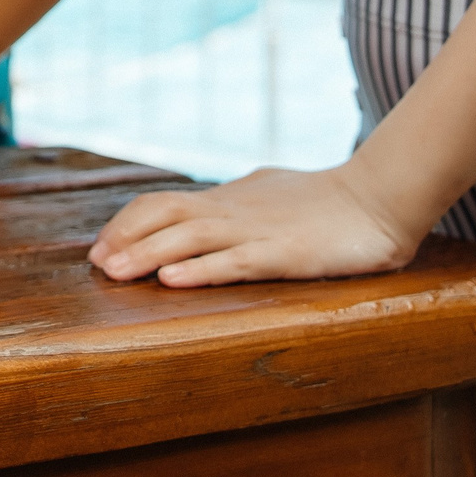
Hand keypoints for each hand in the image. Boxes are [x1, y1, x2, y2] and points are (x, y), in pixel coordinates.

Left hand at [87, 163, 420, 288]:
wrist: (380, 196)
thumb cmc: (328, 199)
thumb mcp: (270, 195)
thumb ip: (239, 203)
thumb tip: (211, 206)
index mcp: (228, 198)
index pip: (164, 203)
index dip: (128, 224)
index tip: (101, 247)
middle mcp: (233, 210)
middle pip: (165, 215)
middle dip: (125, 238)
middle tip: (95, 264)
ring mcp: (256, 231)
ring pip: (189, 238)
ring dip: (146, 255)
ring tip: (114, 272)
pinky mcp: (283, 254)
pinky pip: (233, 262)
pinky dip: (199, 270)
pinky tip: (172, 281)